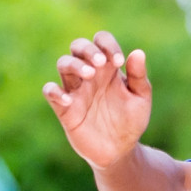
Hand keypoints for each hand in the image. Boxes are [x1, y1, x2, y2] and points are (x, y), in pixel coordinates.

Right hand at [43, 30, 152, 168]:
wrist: (120, 150)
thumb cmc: (131, 121)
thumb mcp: (140, 99)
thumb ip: (138, 77)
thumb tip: (138, 53)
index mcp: (108, 68)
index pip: (101, 40)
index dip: (107, 44)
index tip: (119, 61)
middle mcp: (90, 74)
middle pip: (78, 46)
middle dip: (87, 50)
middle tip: (101, 63)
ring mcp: (76, 89)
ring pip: (63, 63)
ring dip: (74, 64)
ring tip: (90, 74)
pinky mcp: (64, 108)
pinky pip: (50, 91)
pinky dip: (54, 91)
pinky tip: (68, 99)